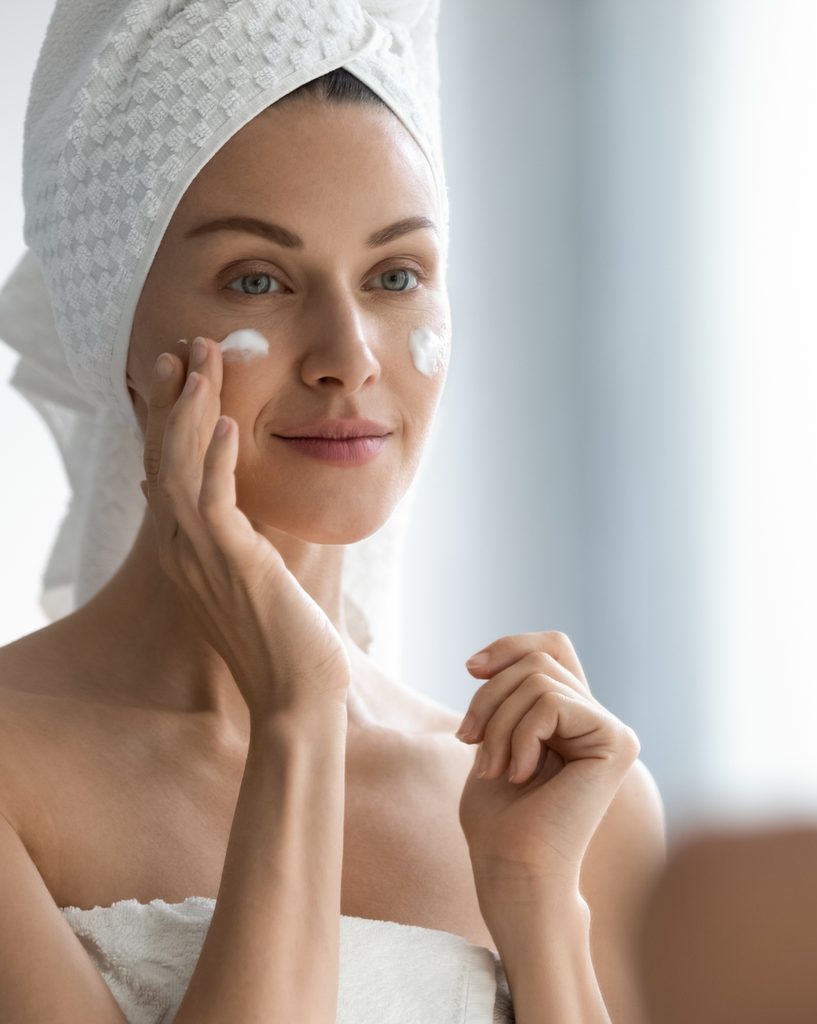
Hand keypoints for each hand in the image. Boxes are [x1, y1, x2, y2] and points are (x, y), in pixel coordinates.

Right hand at [140, 336, 350, 719]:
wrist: (296, 695)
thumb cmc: (286, 641)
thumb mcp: (259, 580)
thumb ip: (244, 542)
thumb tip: (243, 512)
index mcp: (189, 551)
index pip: (169, 469)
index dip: (171, 419)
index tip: (180, 376)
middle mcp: (184, 549)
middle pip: (167, 456)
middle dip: (176, 398)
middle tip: (185, 348)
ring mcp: (202, 556)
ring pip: (183, 467)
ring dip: (193, 410)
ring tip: (204, 361)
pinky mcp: (233, 564)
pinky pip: (215, 502)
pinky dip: (217, 460)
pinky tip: (226, 424)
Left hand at [456, 630, 639, 895]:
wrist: (513, 872)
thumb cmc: (497, 821)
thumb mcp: (492, 739)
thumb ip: (504, 698)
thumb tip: (489, 660)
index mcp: (573, 719)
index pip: (551, 647)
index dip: (511, 646)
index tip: (470, 669)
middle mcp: (598, 720)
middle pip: (536, 662)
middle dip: (489, 699)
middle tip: (470, 744)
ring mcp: (612, 730)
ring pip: (538, 680)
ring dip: (498, 724)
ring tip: (494, 769)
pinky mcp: (616, 741)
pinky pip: (550, 704)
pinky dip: (519, 736)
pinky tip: (520, 775)